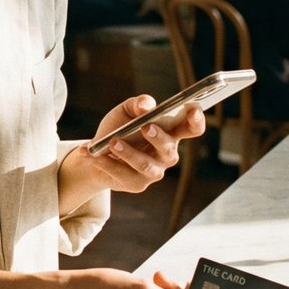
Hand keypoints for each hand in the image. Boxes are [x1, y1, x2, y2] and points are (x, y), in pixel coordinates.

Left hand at [68, 95, 205, 192]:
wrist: (97, 152)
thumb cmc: (119, 128)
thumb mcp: (125, 111)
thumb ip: (137, 104)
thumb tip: (146, 106)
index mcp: (170, 132)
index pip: (191, 128)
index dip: (196, 120)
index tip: (193, 109)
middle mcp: (166, 154)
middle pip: (169, 148)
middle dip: (158, 137)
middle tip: (145, 126)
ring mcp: (154, 171)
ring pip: (145, 164)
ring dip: (128, 153)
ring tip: (112, 142)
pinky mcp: (137, 184)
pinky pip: (122, 174)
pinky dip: (105, 163)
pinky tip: (92, 153)